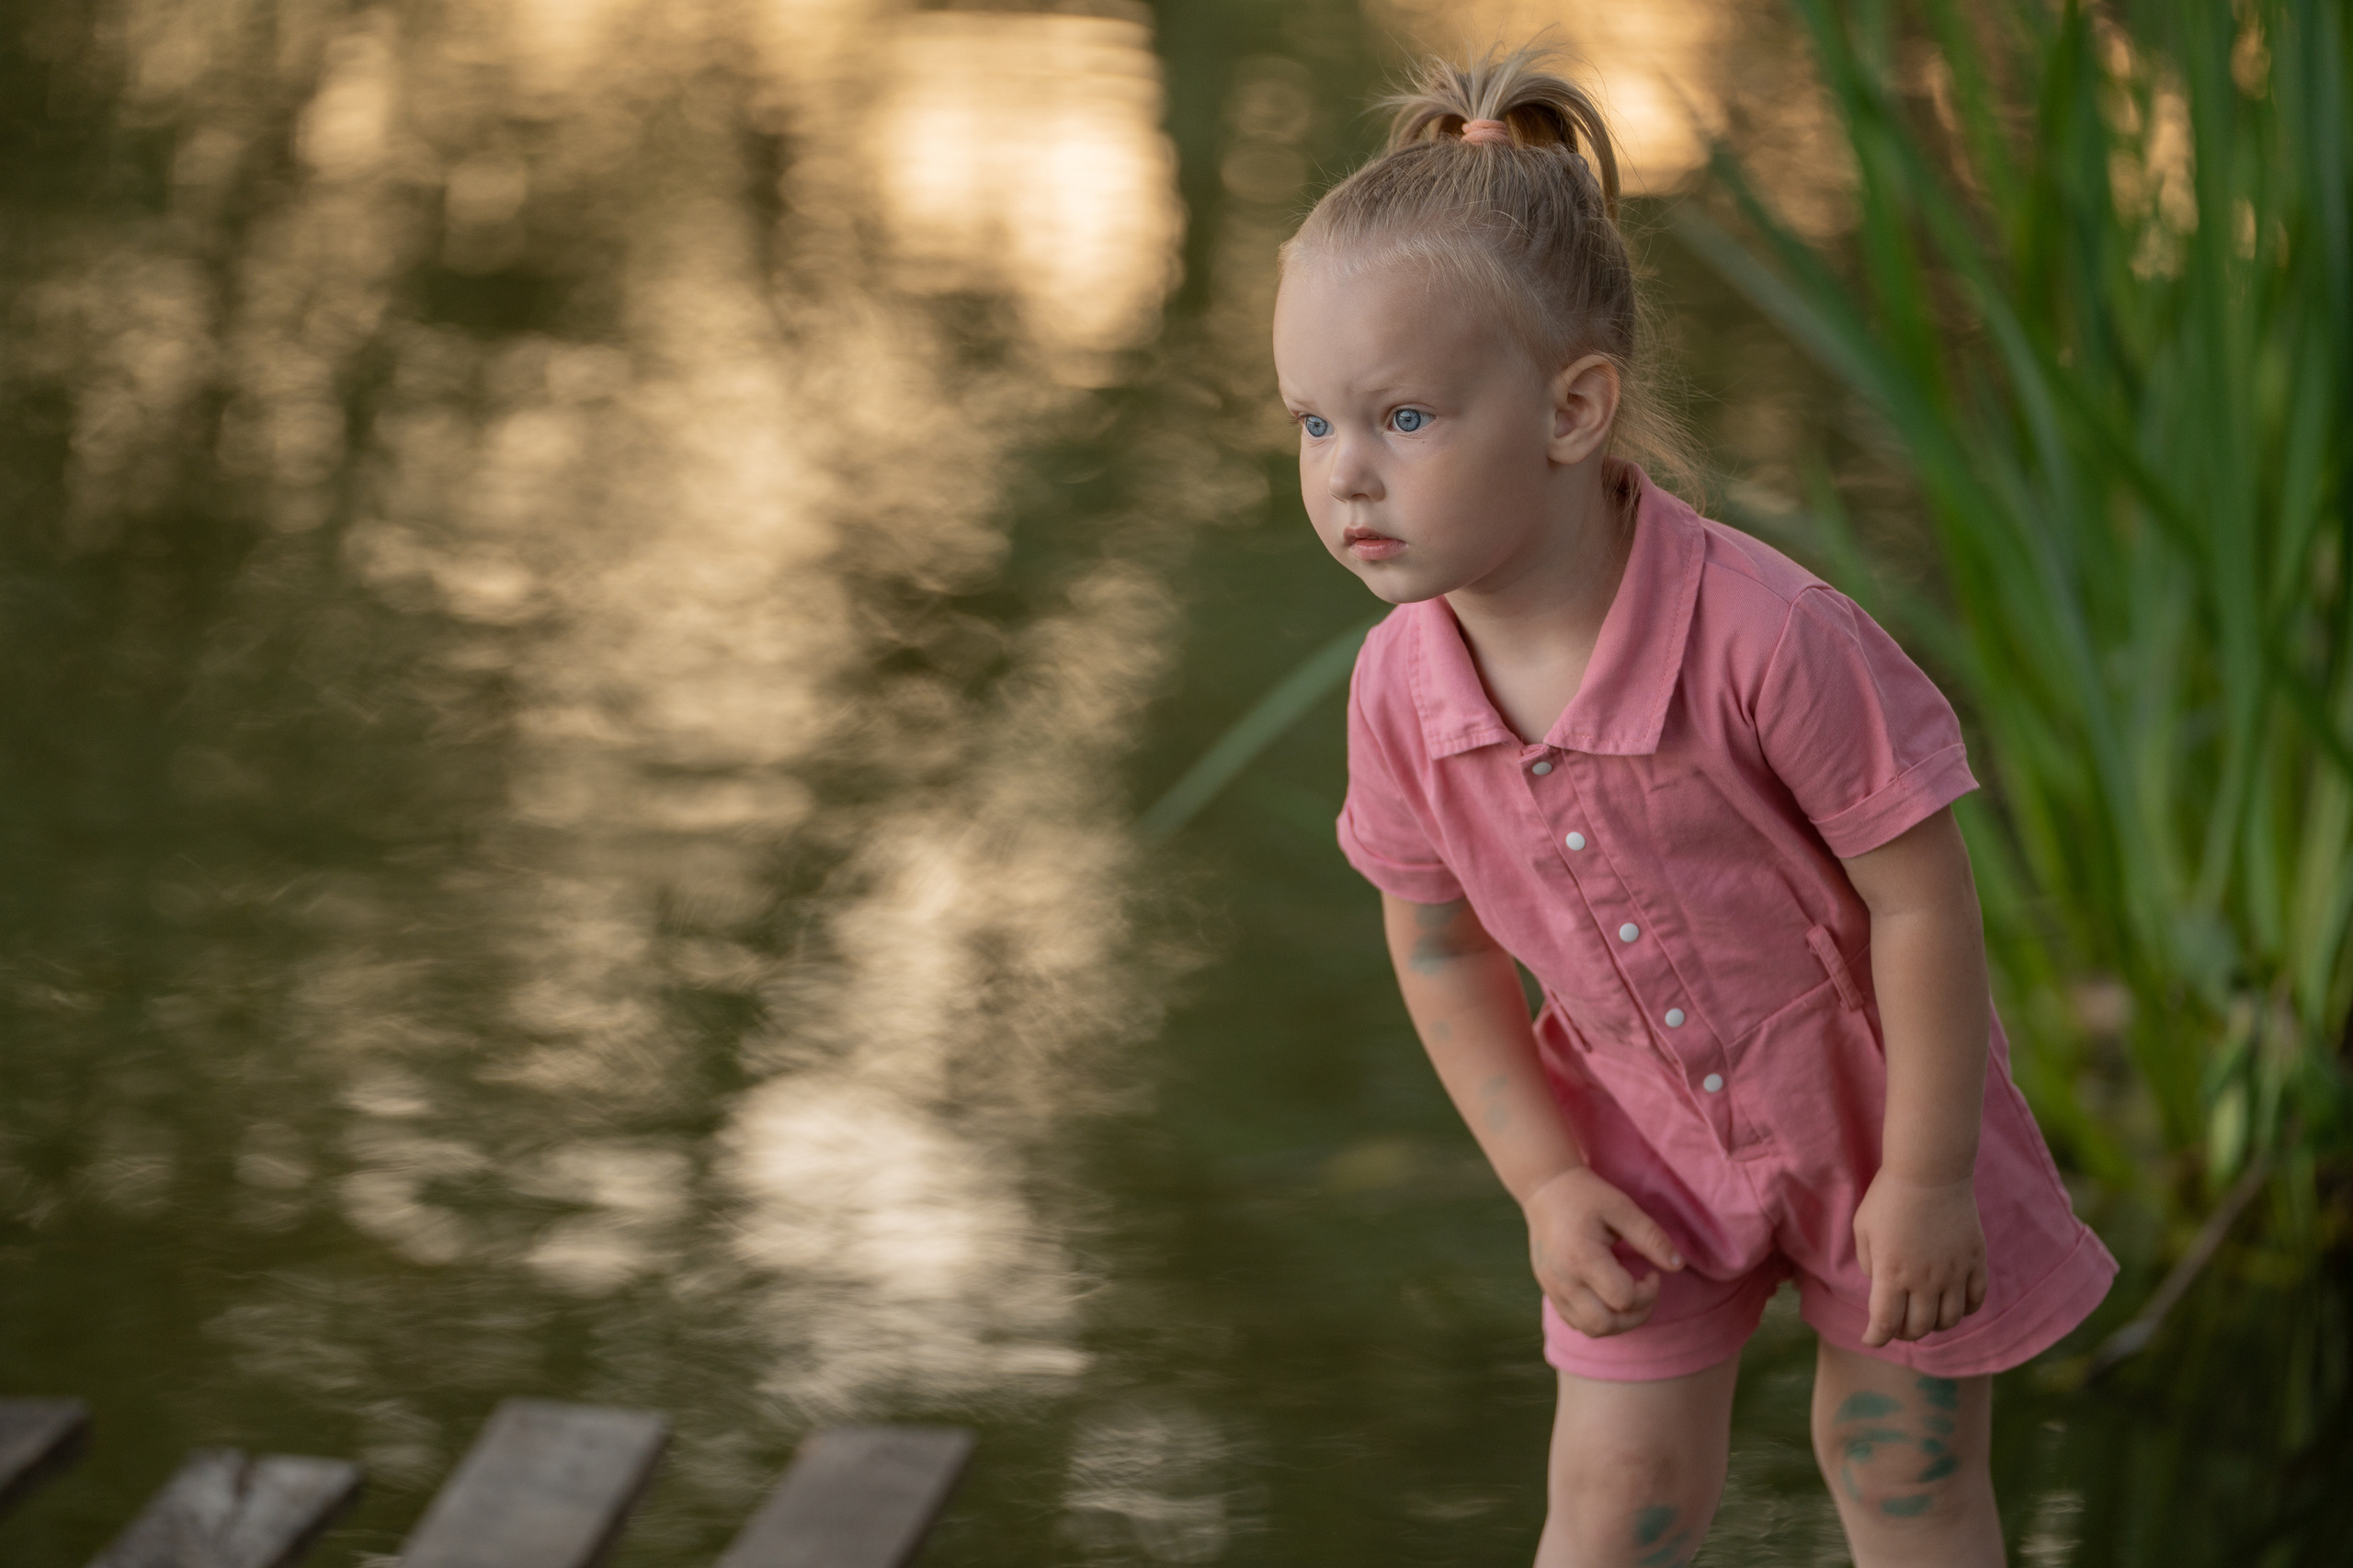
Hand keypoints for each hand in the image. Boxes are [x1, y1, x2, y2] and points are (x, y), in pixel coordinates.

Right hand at [1523, 1166, 1684, 1336]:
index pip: (1623, 1299)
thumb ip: (1651, 1238)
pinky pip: (1576, 1322)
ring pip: (1590, 1329)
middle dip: (1636, 1316)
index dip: (1648, 1292)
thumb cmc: (1585, 1195)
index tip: (1652, 1272)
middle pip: (1605, 1324)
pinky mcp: (1549, 1291)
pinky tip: (1608, 1296)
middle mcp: (1564, 1280)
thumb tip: (1678, 1265)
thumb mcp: (1622, 1208)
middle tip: (1646, 1293)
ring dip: (1618, 1322)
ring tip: (1630, 1298)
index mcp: (1582, 1258)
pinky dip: (1598, 1319)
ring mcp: (1553, 1289)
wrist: (1544, 1189)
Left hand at [1851, 1169, 1987, 1345]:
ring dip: (1934, 1325)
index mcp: (1891, 1273)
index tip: (1871, 1339)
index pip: (1885, 1323)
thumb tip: (1879, 1284)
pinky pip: (1975, 1301)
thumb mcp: (1863, 1229)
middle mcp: (1924, 1280)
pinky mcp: (1975, 1261)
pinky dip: (1963, 1310)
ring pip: (1949, 1320)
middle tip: (1896, 1325)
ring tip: (1924, 1315)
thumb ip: (1868, 1263)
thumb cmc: (1888, 1197)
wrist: (1929, 1172)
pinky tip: (1952, 1304)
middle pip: (1919, 1327)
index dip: (1876, 1337)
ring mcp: (1954, 1273)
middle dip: (1904, 1332)